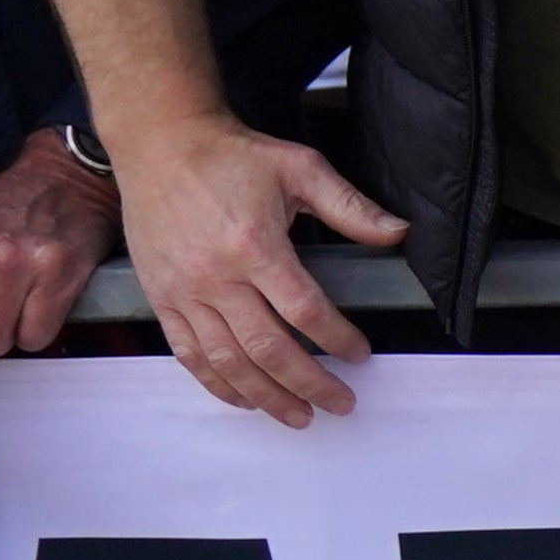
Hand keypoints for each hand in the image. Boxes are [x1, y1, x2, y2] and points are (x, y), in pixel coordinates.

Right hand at [119, 116, 409, 429]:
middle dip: (310, 384)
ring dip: (266, 397)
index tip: (362, 355)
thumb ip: (351, 207)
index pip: (306, 312)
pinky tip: (244, 399)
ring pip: (228, 362)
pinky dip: (217, 384)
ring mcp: (184, 292)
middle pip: (269, 349)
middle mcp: (216, 277)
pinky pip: (189, 354)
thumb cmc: (231, 154)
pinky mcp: (161, 298)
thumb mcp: (300, 167)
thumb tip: (400, 232)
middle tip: (340, 404)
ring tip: (299, 417)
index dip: (339, 340)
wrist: (159, 142)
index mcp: (255, 247)